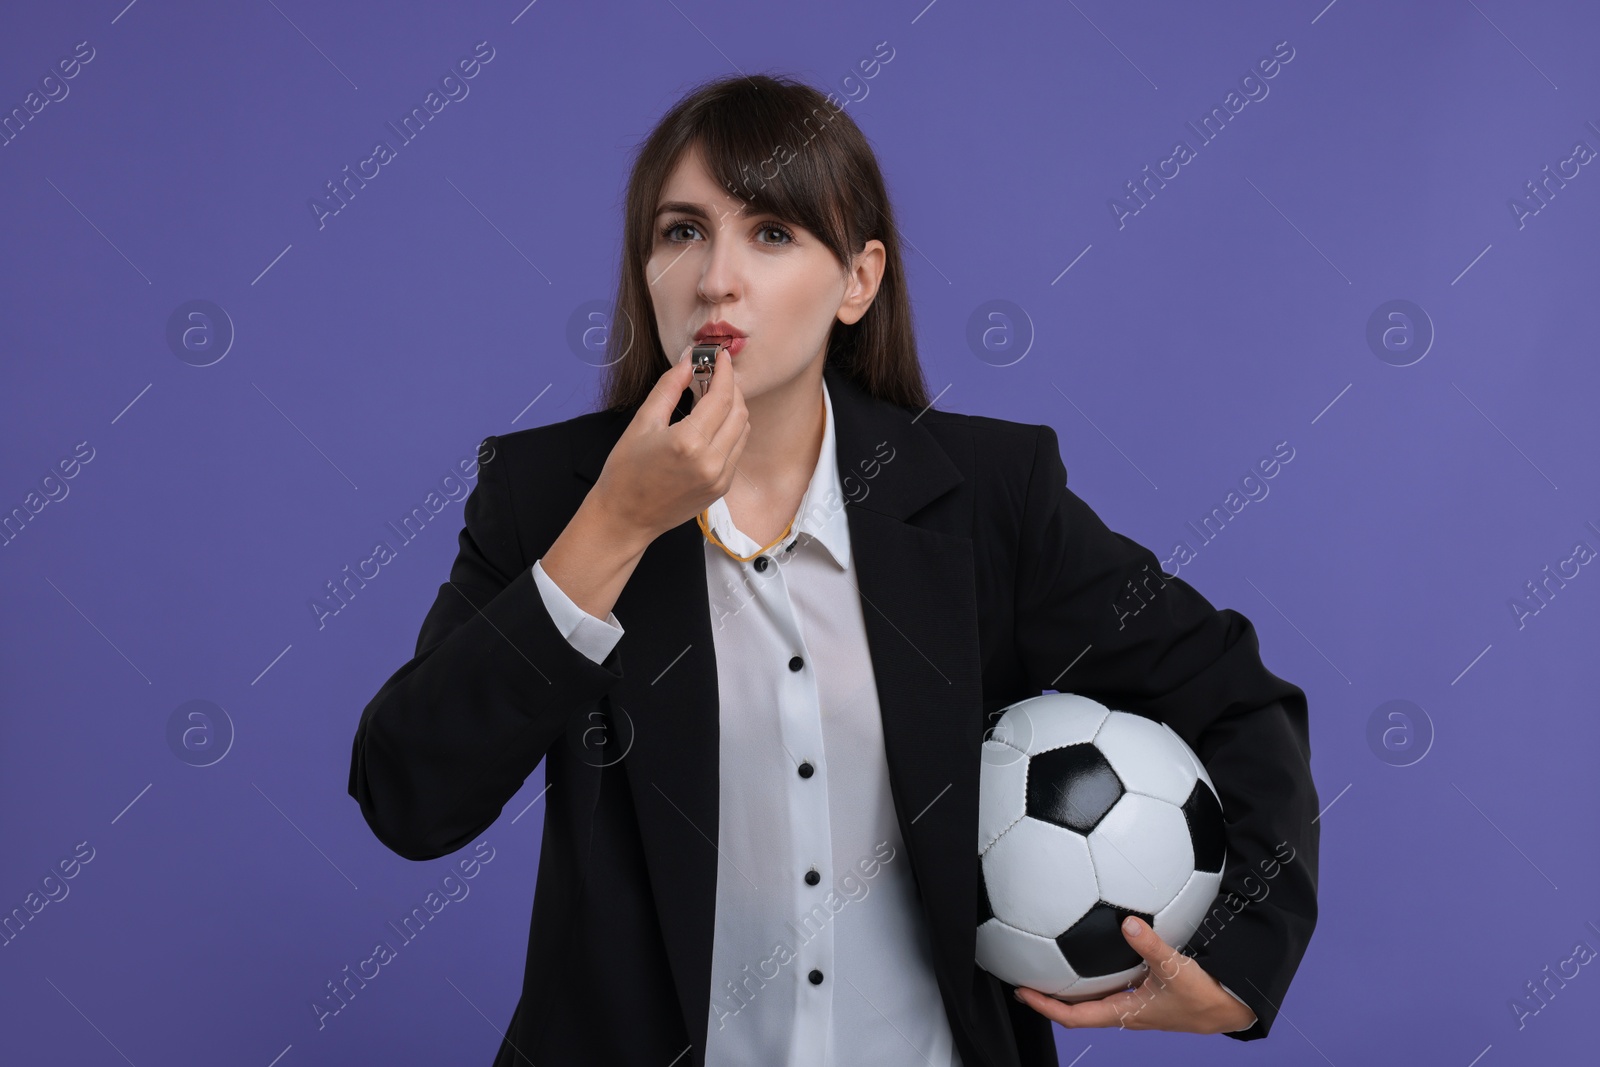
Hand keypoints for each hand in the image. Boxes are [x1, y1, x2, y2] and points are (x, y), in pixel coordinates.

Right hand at [589, 341, 748, 542]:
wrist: (625, 517)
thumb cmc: (626, 471)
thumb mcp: (643, 422)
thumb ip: (669, 388)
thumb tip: (688, 362)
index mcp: (689, 442)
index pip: (721, 397)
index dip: (725, 372)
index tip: (721, 357)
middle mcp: (711, 461)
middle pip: (739, 411)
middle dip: (732, 388)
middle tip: (716, 375)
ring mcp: (720, 478)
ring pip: (743, 430)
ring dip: (734, 409)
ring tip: (714, 398)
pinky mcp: (722, 488)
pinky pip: (737, 450)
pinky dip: (731, 431)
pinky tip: (713, 424)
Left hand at [1012, 915, 1257, 1033]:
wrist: (1229, 1008)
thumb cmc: (1204, 997)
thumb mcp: (1176, 969)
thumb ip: (1151, 945)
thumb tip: (1128, 923)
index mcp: (1124, 1012)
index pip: (1074, 1016)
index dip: (1046, 1006)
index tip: (1022, 991)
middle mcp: (1123, 1011)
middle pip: (1076, 1009)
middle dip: (1050, 997)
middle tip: (1026, 978)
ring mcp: (1133, 1004)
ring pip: (1092, 999)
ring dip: (1070, 987)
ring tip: (1049, 965)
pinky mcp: (1144, 994)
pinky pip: (1109, 986)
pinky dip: (1093, 975)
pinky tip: (1092, 953)